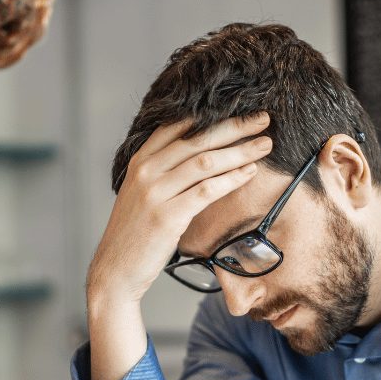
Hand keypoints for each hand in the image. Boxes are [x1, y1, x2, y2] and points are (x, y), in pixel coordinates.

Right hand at [87, 113, 272, 305]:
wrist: (115, 271)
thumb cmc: (135, 235)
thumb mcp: (141, 194)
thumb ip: (162, 172)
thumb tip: (199, 155)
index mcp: (139, 161)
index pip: (178, 125)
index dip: (212, 114)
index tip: (241, 108)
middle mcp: (145, 171)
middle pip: (197, 138)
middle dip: (235, 126)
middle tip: (263, 119)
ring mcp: (154, 193)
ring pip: (205, 162)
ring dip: (240, 151)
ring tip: (265, 145)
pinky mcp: (167, 217)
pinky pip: (207, 190)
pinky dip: (232, 179)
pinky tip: (250, 172)